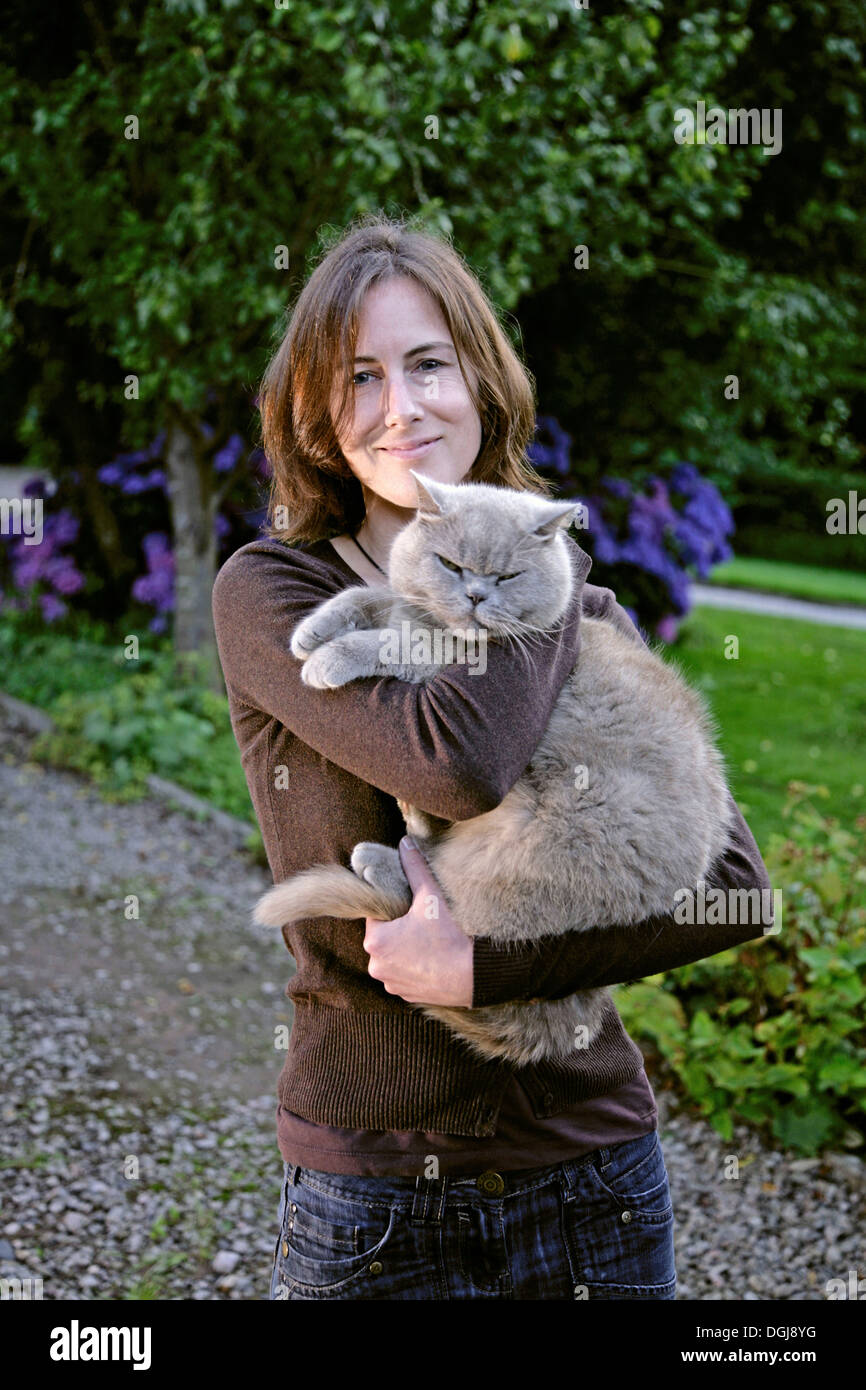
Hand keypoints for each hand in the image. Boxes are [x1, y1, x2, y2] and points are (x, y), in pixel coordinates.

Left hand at [363, 837, 473, 1006]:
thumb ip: (414, 868)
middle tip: (425, 923)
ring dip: (407, 949)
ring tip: (432, 941)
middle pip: (384, 937)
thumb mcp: (430, 896)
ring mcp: (391, 984)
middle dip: (400, 929)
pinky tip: (434, 959)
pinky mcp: (406, 996)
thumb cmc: (450, 935)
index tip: (414, 907)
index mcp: (375, 940)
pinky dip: (416, 967)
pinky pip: (405, 975)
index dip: (395, 908)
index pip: (377, 915)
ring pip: (394, 957)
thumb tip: (405, 842)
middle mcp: (376, 966)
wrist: (476, 975)